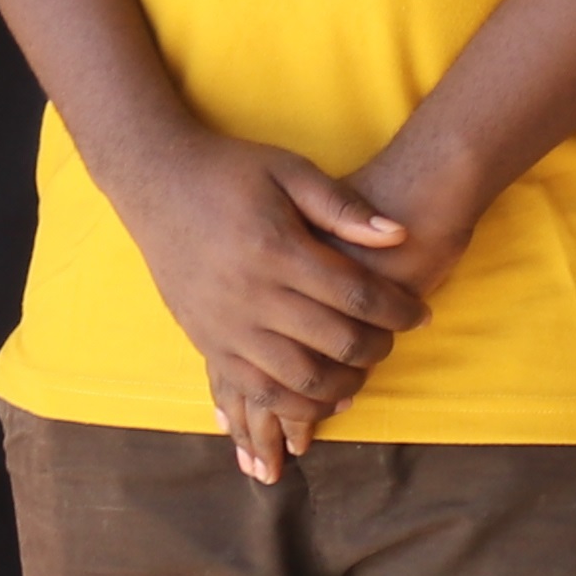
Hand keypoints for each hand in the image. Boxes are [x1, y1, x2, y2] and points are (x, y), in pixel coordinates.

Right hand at [100, 128, 425, 482]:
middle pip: (335, 342)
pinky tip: (321, 398)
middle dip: (378, 348)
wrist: (155, 180)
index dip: (398, 311)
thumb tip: (399, 235)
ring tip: (362, 371)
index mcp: (278, 249)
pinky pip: (256, 390)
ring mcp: (225, 325)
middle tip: (394, 340)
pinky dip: (294, 404)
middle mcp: (251, 294)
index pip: (356, 295)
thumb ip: (343, 207)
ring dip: (342, 385)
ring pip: (298, 379)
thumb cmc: (230, 171)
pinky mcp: (206, 342)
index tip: (420, 314)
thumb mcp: (289, 171)